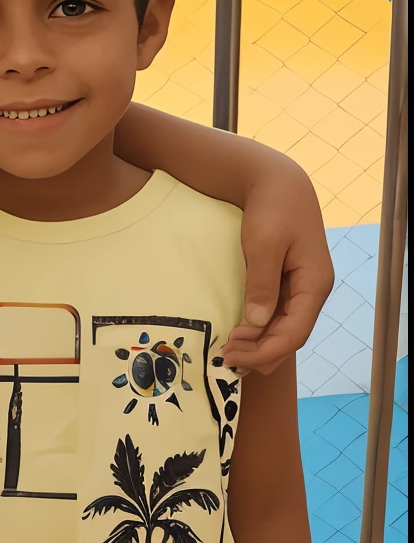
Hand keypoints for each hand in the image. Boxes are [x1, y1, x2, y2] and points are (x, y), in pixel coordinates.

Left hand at [221, 163, 331, 373]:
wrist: (277, 182)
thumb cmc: (273, 208)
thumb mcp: (264, 244)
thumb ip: (262, 284)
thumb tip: (257, 323)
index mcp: (315, 284)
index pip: (295, 332)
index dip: (265, 348)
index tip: (233, 352)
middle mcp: (313, 291)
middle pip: (292, 336)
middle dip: (261, 352)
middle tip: (227, 360)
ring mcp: (303, 288)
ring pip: (286, 329)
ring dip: (261, 345)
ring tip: (231, 357)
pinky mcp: (289, 283)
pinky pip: (279, 316)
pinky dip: (261, 330)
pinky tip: (242, 337)